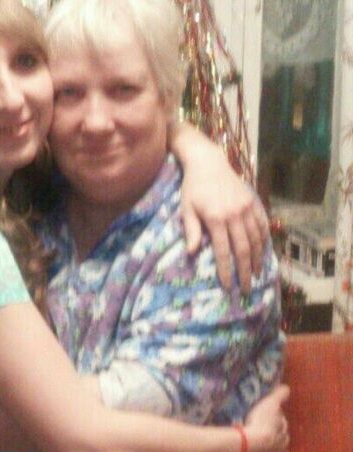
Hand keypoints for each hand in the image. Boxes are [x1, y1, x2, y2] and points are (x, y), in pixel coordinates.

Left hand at [179, 137, 268, 293]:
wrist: (208, 163)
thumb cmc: (192, 188)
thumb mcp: (186, 209)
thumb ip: (192, 231)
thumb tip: (192, 253)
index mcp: (216, 219)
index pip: (223, 251)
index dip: (226, 270)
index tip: (228, 286)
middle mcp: (235, 215)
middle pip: (243, 249)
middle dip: (245, 271)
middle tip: (246, 289)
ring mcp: (246, 208)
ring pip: (256, 239)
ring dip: (258, 259)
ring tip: (257, 274)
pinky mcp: (253, 201)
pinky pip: (262, 224)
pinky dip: (264, 239)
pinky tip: (264, 252)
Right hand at [243, 384, 289, 451]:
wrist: (251, 447)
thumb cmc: (260, 424)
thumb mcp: (270, 404)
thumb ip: (279, 396)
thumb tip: (287, 388)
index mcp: (282, 428)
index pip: (282, 423)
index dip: (278, 420)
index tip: (273, 417)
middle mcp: (282, 443)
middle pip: (283, 439)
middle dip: (279, 436)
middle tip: (270, 432)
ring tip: (272, 450)